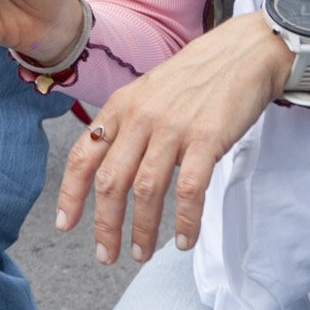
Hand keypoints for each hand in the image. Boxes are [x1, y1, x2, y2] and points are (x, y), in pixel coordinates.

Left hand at [56, 12, 292, 265]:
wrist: (243, 54)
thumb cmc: (195, 79)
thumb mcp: (148, 95)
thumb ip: (127, 127)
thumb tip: (110, 168)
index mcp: (119, 107)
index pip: (83, 156)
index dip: (71, 194)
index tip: (66, 225)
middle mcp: (139, 117)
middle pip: (110, 181)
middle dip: (104, 224)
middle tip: (106, 255)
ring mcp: (172, 128)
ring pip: (145, 190)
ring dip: (141, 229)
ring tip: (140, 253)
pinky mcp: (207, 138)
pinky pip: (189, 189)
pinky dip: (185, 220)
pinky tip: (183, 240)